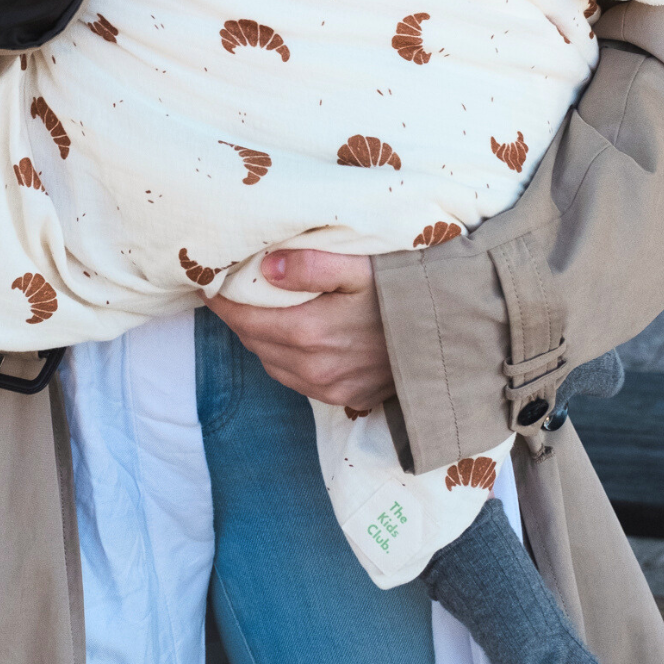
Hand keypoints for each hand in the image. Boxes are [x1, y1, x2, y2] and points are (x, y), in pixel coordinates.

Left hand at [205, 249, 394, 408]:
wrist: (456, 338)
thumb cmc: (408, 293)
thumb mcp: (362, 267)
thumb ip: (311, 265)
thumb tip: (265, 267)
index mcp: (309, 333)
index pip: (245, 318)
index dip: (222, 300)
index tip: (207, 282)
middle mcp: (313, 368)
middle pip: (254, 342)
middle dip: (237, 317)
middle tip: (226, 292)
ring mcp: (330, 388)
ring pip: (272, 364)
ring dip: (258, 339)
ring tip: (254, 311)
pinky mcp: (347, 397)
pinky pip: (297, 380)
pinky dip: (282, 358)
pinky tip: (288, 339)